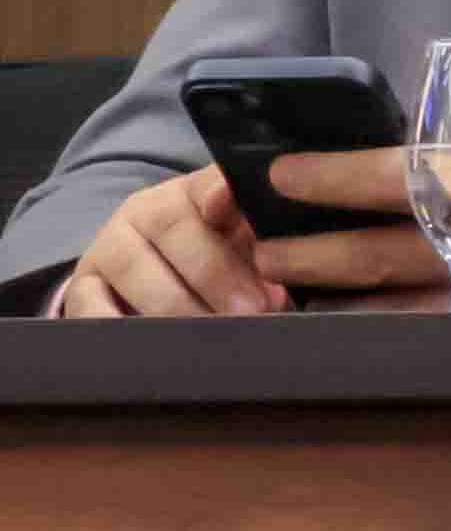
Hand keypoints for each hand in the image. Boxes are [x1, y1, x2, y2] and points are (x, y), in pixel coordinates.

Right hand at [55, 166, 283, 316]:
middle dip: (217, 272)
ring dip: (177, 303)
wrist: (152, 280)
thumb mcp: (245, 248)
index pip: (210, 185)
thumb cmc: (217, 263)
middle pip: (175, 230)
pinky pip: (89, 303)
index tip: (229, 207)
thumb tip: (287, 290)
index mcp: (196, 195)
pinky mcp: (83, 285)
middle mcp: (147, 211)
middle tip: (254, 308)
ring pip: (135, 268)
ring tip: (214, 334)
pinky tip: (150, 346)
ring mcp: (110, 247)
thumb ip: (268, 253)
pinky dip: (115, 324)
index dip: (221, 194)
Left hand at [264, 106, 450, 310]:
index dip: (329, 175)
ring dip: (344, 300)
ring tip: (298, 293)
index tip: (281, 174)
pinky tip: (366, 322)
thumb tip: (439, 137)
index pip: (394, 176)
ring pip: (405, 302)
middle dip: (315, 251)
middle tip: (267, 249)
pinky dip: (399, 326)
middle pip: (383, 252)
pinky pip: (447, 328)